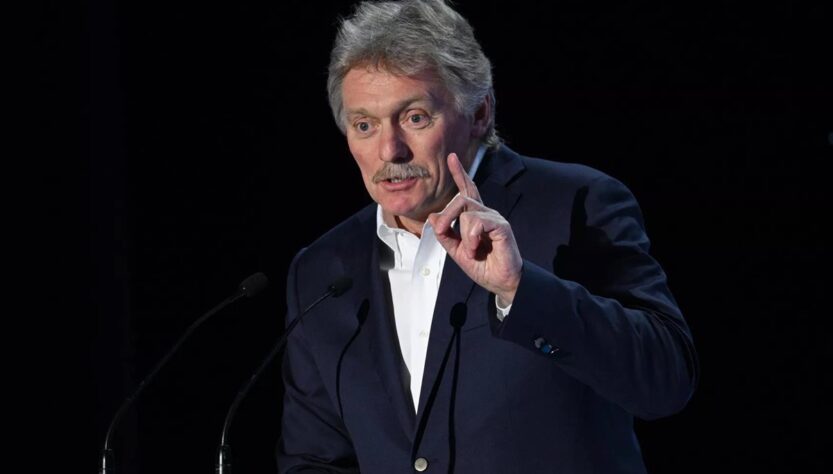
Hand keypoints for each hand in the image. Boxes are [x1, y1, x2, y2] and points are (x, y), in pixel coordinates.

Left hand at [428, 153, 521, 304]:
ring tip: (470, 250)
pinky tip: (476, 248)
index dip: (460, 173)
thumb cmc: (483, 266)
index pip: (467, 190)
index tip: (452, 157)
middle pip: (460, 199)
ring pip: (466, 212)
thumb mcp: (456, 251)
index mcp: (475, 217)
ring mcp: (494, 218)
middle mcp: (486, 213)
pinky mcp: (501, 226)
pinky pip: (477, 222)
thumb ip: (445, 235)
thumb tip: (433, 218)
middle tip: (443, 231)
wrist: (500, 282)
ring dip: (462, 234)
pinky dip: (471, 238)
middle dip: (446, 215)